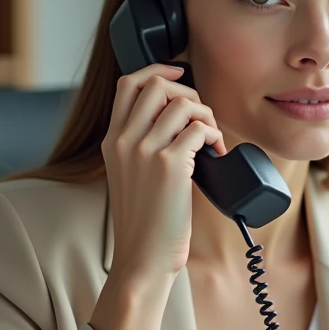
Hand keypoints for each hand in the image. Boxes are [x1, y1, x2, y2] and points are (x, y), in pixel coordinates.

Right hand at [101, 63, 226, 279]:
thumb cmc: (144, 223)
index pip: (128, 83)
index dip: (158, 70)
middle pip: (157, 84)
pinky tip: (216, 151)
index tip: (179, 73)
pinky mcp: (170, 166)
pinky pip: (200, 128)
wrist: (142, 259)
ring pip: (183, 102)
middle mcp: (124, 140)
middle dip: (188, 92)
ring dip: (206, 114)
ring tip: (211, 138)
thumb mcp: (129, 176)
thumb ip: (141, 146)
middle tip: (201, 118)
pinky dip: (214, 134)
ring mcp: (145, 151)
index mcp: (112, 140)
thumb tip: (177, 121)